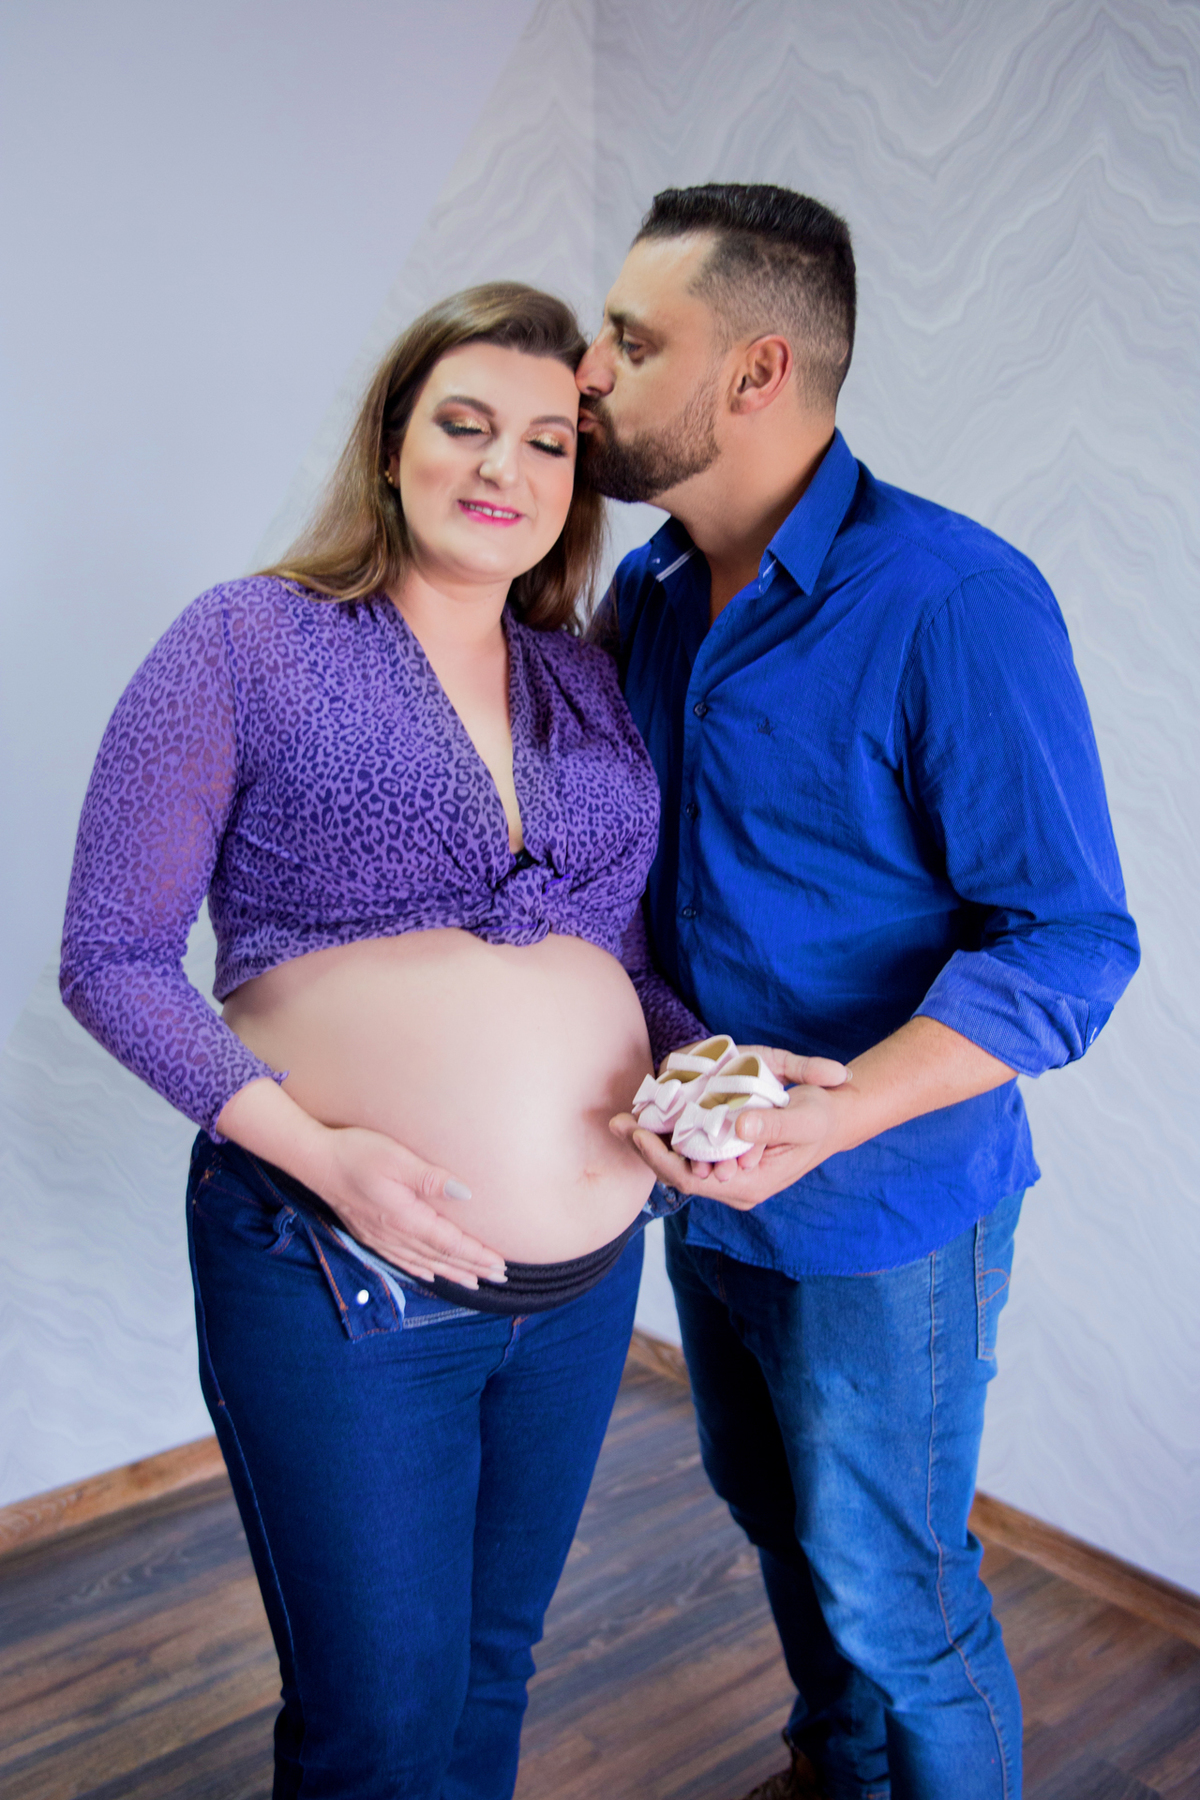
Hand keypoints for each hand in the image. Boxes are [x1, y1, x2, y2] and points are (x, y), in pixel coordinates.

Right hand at [316, 1126, 506, 1286]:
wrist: (314, 1160)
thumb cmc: (355, 1152)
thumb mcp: (396, 1158)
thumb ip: (431, 1178)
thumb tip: (465, 1194)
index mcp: (404, 1218)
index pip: (449, 1244)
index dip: (476, 1255)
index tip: (500, 1264)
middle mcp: (393, 1235)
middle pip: (440, 1258)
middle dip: (471, 1268)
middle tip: (499, 1277)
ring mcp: (380, 1237)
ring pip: (423, 1263)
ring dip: (451, 1273)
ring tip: (474, 1282)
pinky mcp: (369, 1233)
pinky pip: (402, 1260)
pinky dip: (421, 1270)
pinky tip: (430, 1274)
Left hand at [610, 1046, 851, 1210]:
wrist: (833, 1117)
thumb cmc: (821, 1117)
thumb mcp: (805, 1118)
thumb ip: (773, 1125)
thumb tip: (739, 1127)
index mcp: (752, 1184)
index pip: (694, 1180)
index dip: (662, 1160)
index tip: (638, 1133)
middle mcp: (735, 1186)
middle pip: (679, 1175)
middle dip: (646, 1150)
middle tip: (616, 1122)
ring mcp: (729, 1174)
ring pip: (680, 1164)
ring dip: (652, 1142)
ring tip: (623, 1119)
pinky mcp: (725, 1158)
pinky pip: (690, 1152)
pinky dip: (668, 1135)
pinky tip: (648, 1114)